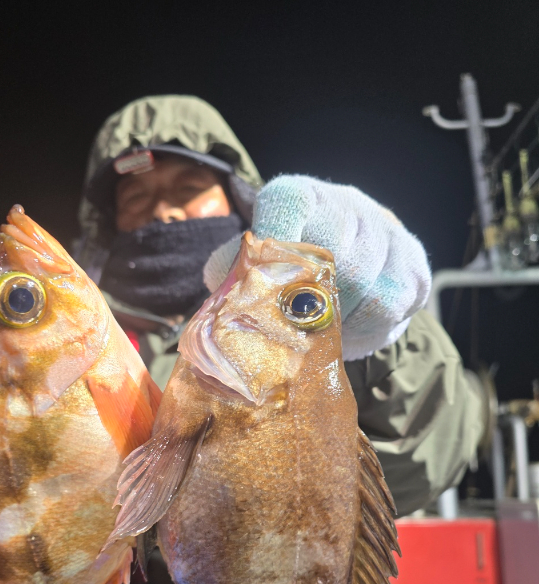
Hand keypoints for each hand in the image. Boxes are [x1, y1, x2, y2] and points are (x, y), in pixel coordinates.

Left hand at [204, 176, 430, 360]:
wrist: (345, 272)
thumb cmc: (287, 271)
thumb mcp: (251, 264)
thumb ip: (233, 270)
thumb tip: (224, 282)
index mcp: (301, 196)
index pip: (290, 201)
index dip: (277, 235)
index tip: (267, 270)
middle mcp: (347, 204)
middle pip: (337, 247)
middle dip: (315, 295)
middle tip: (298, 320)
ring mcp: (386, 230)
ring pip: (370, 281)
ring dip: (343, 317)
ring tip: (324, 331)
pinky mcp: (413, 263)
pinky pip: (396, 302)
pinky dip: (370, 326)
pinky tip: (351, 330)